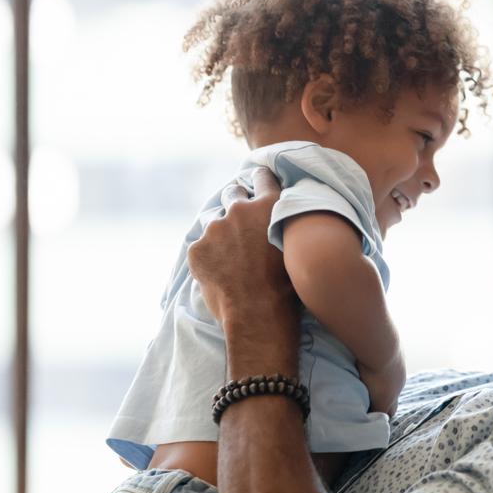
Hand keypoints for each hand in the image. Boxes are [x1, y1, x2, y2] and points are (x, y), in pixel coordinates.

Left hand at [187, 167, 300, 375]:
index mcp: (269, 206)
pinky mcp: (197, 249)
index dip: (260, 179)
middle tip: (241, 224)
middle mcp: (240, 210)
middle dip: (236, 204)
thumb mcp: (295, 247)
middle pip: (233, 193)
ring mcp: (215, 228)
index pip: (263, 177)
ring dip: (220, 232)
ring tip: (229, 255)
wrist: (259, 314)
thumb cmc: (287, 286)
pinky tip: (220, 272)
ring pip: (213, 221)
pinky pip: (201, 246)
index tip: (258, 182)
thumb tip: (280, 219)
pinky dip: (208, 255)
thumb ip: (283, 225)